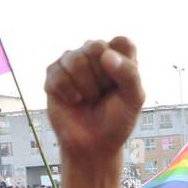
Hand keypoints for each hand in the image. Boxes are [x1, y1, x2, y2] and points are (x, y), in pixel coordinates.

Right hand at [45, 38, 144, 165]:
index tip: (121, 85)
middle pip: (96, 46)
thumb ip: (129, 75)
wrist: (94, 145)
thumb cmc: (116, 121)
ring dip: (86, 87)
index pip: (122, 42)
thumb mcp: (133, 100)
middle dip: (102, 77)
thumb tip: (106, 55)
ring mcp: (72, 62)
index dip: (122, 64)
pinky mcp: (54, 73)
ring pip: (75, 58)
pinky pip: (58, 74)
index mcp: (119, 57)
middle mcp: (95, 54)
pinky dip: (69, 93)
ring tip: (89, 99)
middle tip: (103, 94)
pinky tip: (75, 101)